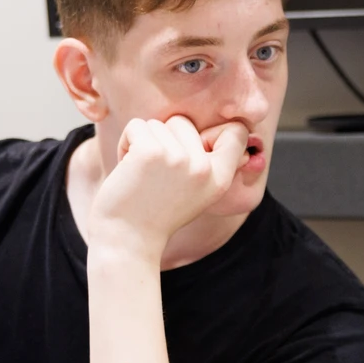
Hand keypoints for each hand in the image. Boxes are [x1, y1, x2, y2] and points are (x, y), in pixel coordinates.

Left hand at [84, 117, 249, 257]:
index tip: (196, 146)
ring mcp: (178, 158)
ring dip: (142, 143)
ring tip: (141, 174)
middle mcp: (204, 167)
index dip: (215, 131)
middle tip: (156, 172)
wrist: (126, 240)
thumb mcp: (198, 193)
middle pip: (184, 122)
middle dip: (164, 139)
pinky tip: (127, 168)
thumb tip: (230, 129)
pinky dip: (126, 143)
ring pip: (158, 124)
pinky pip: (136, 126)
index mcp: (221, 179)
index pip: (237, 132)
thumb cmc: (156, 214)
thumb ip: (209, 163)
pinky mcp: (150, 152)